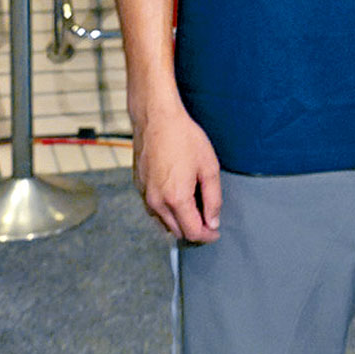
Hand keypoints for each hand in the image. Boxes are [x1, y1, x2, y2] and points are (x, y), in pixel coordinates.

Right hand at [131, 98, 221, 242]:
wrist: (156, 118)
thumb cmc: (183, 137)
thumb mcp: (209, 167)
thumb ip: (213, 199)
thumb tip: (213, 222)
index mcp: (176, 199)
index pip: (193, 233)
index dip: (207, 235)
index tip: (215, 231)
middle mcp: (157, 202)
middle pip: (177, 232)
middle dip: (194, 230)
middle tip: (208, 218)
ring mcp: (144, 195)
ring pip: (163, 223)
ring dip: (179, 221)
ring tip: (194, 205)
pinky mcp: (138, 187)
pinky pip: (154, 209)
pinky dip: (167, 210)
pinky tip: (177, 194)